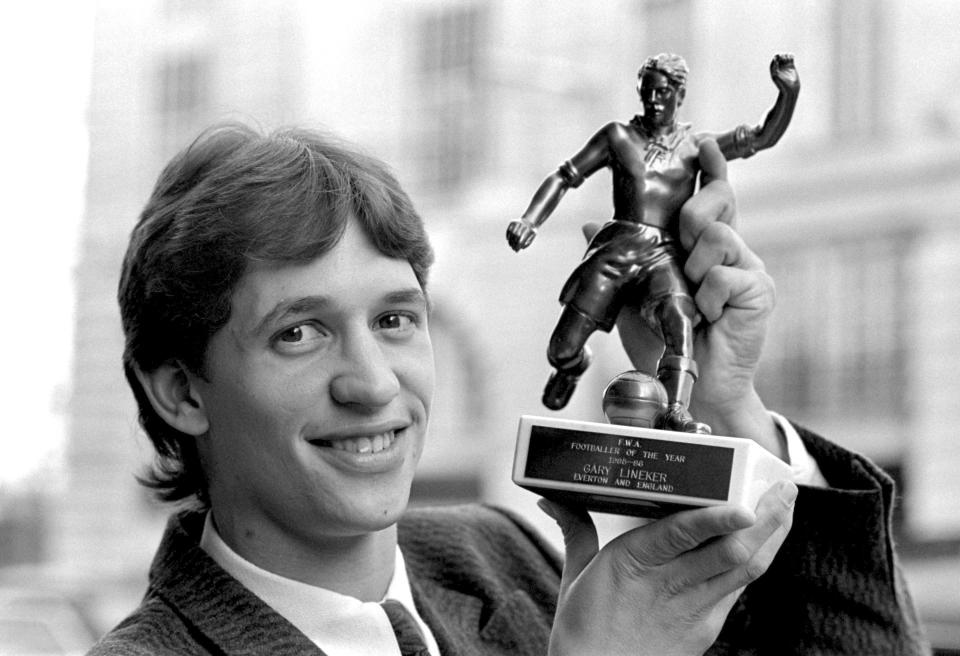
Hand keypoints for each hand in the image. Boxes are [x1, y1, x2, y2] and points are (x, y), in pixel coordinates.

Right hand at [506, 219, 536, 250]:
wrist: (529, 220)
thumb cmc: (531, 231)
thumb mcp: (533, 236)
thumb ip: (528, 243)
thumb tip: (522, 248)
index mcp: (529, 229)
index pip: (522, 239)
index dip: (518, 246)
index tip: (516, 250)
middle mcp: (523, 225)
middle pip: (517, 236)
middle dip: (514, 244)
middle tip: (513, 248)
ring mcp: (517, 223)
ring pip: (512, 233)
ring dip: (510, 240)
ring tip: (511, 245)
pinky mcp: (512, 222)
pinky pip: (509, 230)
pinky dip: (508, 235)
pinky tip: (508, 240)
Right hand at [542, 480, 796, 655]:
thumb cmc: (582, 631)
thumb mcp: (575, 573)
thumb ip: (575, 527)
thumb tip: (551, 496)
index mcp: (631, 563)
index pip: (681, 537)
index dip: (717, 520)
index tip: (745, 504)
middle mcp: (668, 585)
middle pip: (730, 551)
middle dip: (765, 518)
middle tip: (784, 487)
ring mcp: (692, 610)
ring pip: (743, 569)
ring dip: (771, 536)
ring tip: (786, 505)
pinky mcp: (705, 628)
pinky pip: (736, 589)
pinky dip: (756, 561)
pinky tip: (765, 542)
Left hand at [601, 139, 782, 455]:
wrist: (691, 386)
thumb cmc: (665, 339)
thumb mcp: (634, 293)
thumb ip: (620, 258)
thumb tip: (587, 225)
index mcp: (703, 246)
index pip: (712, 196)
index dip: (710, 167)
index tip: (701, 143)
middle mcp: (730, 250)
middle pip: (718, 201)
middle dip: (693, 212)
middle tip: (682, 243)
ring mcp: (748, 269)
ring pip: (718, 236)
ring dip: (694, 269)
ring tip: (695, 299)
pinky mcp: (759, 291)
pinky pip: (726, 275)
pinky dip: (708, 297)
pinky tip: (709, 317)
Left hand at [769, 53, 798, 91]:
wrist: (790, 88)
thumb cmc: (781, 83)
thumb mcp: (776, 76)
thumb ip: (774, 68)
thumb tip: (774, 59)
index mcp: (774, 68)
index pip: (775, 58)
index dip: (777, 57)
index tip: (779, 59)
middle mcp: (779, 66)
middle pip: (780, 56)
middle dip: (782, 56)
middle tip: (784, 60)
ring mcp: (785, 66)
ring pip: (786, 56)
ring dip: (787, 56)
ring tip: (788, 60)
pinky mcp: (791, 66)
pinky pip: (791, 58)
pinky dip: (791, 56)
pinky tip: (792, 58)